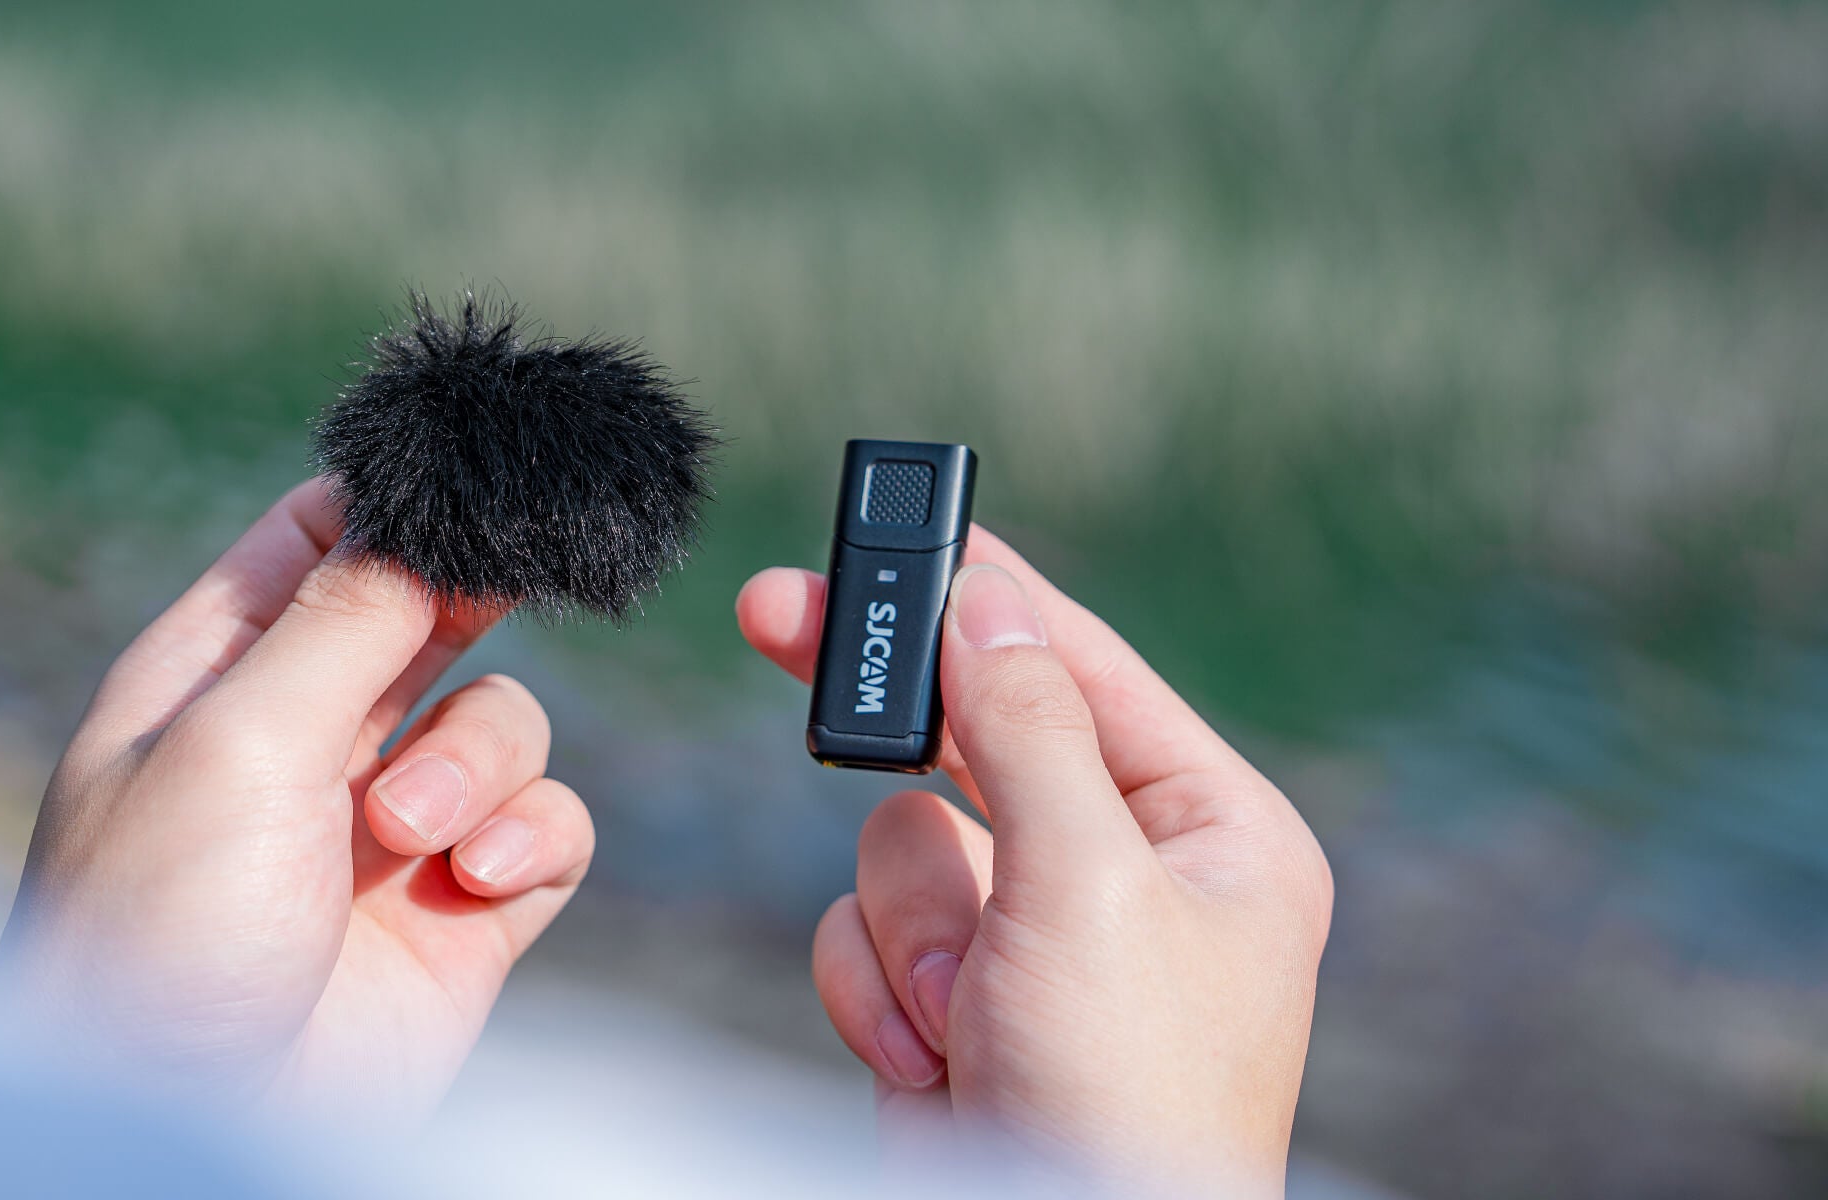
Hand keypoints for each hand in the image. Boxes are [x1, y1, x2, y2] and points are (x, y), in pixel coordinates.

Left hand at [0, 479, 592, 1120]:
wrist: (188, 1132)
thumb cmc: (162, 932)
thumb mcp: (235, 742)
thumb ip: (344, 618)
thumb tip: (426, 509)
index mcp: (218, 674)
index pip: (320, 538)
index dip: (398, 500)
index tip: (476, 479)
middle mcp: (306, 739)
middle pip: (427, 612)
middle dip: (473, 602)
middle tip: (517, 576)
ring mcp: (388, 829)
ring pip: (500, 722)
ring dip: (479, 761)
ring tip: (409, 835)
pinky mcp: (460, 916)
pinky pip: (543, 829)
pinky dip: (529, 838)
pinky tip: (473, 880)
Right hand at [737, 528, 1331, 1195]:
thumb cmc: (1129, 1099)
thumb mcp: (1092, 889)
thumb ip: (1029, 731)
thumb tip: (990, 604)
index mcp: (1212, 833)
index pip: (1085, 668)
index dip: (990, 591)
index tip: (905, 521)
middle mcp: (1126, 875)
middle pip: (974, 737)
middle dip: (893, 731)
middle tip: (779, 614)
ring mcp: (1032, 941)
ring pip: (899, 841)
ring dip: (913, 932)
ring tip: (967, 1012)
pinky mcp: (954, 1000)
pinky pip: (865, 930)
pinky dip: (879, 992)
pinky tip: (939, 1061)